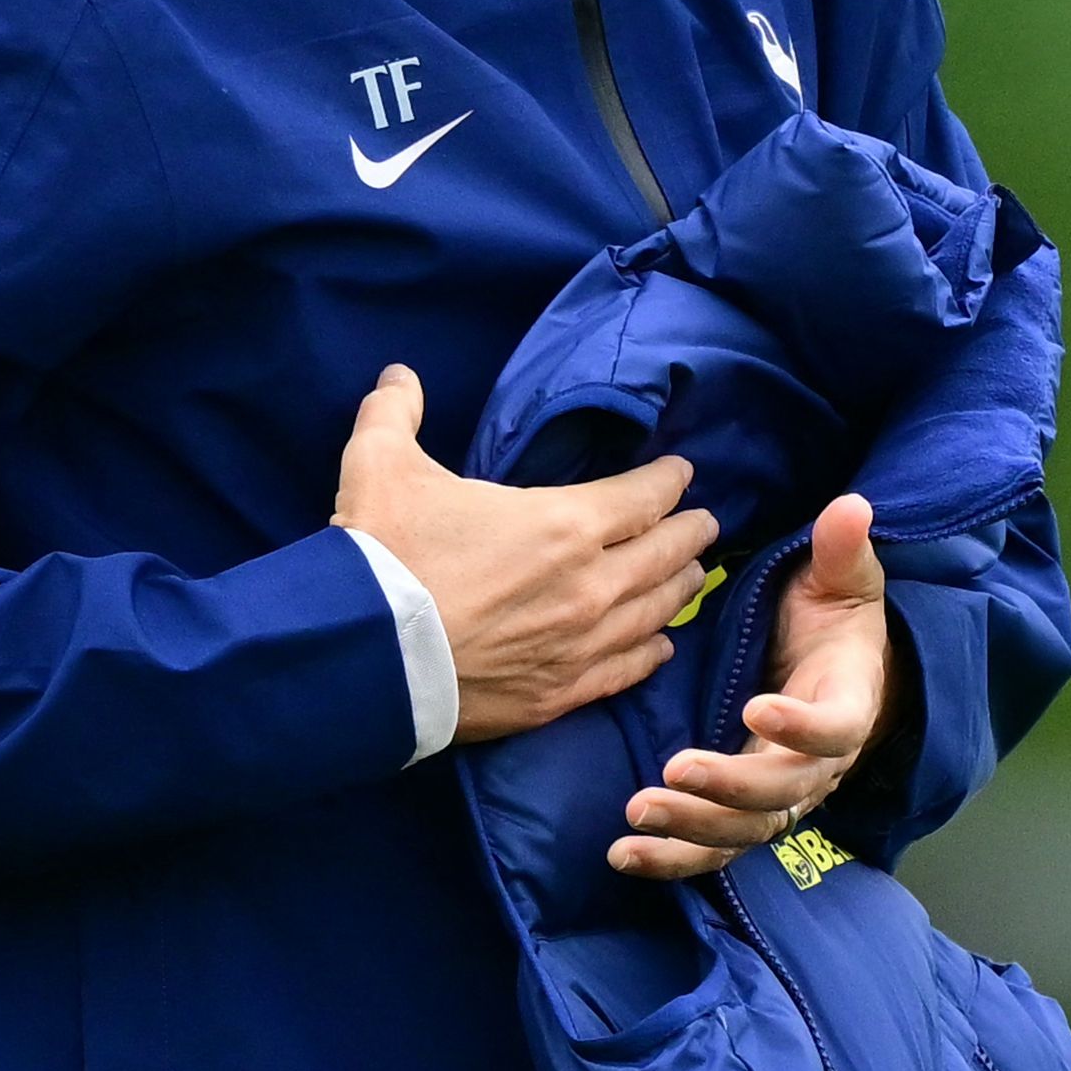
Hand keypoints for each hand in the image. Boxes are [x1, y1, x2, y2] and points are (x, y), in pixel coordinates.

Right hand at [332, 364, 718, 742]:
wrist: (366, 655)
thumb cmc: (384, 553)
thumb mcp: (380, 463)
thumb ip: (395, 411)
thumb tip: (399, 375)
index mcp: (562, 524)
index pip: (640, 497)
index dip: (666, 481)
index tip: (681, 472)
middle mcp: (589, 587)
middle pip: (662, 556)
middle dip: (688, 534)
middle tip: (705, 524)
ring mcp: (579, 646)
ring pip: (654, 614)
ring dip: (678, 590)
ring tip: (693, 577)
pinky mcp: (559, 695)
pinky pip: (625, 670)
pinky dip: (650, 653)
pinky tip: (660, 646)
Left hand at [608, 490, 897, 877]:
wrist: (841, 674)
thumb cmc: (835, 621)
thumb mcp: (843, 582)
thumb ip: (843, 552)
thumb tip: (851, 507)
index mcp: (845, 706)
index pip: (833, 728)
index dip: (802, 725)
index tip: (760, 706)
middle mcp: (815, 764)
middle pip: (781, 795)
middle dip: (729, 787)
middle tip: (675, 771)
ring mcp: (779, 795)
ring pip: (743, 832)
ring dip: (691, 831)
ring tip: (637, 817)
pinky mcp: (743, 810)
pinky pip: (713, 846)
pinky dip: (673, 857)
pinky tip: (625, 854)